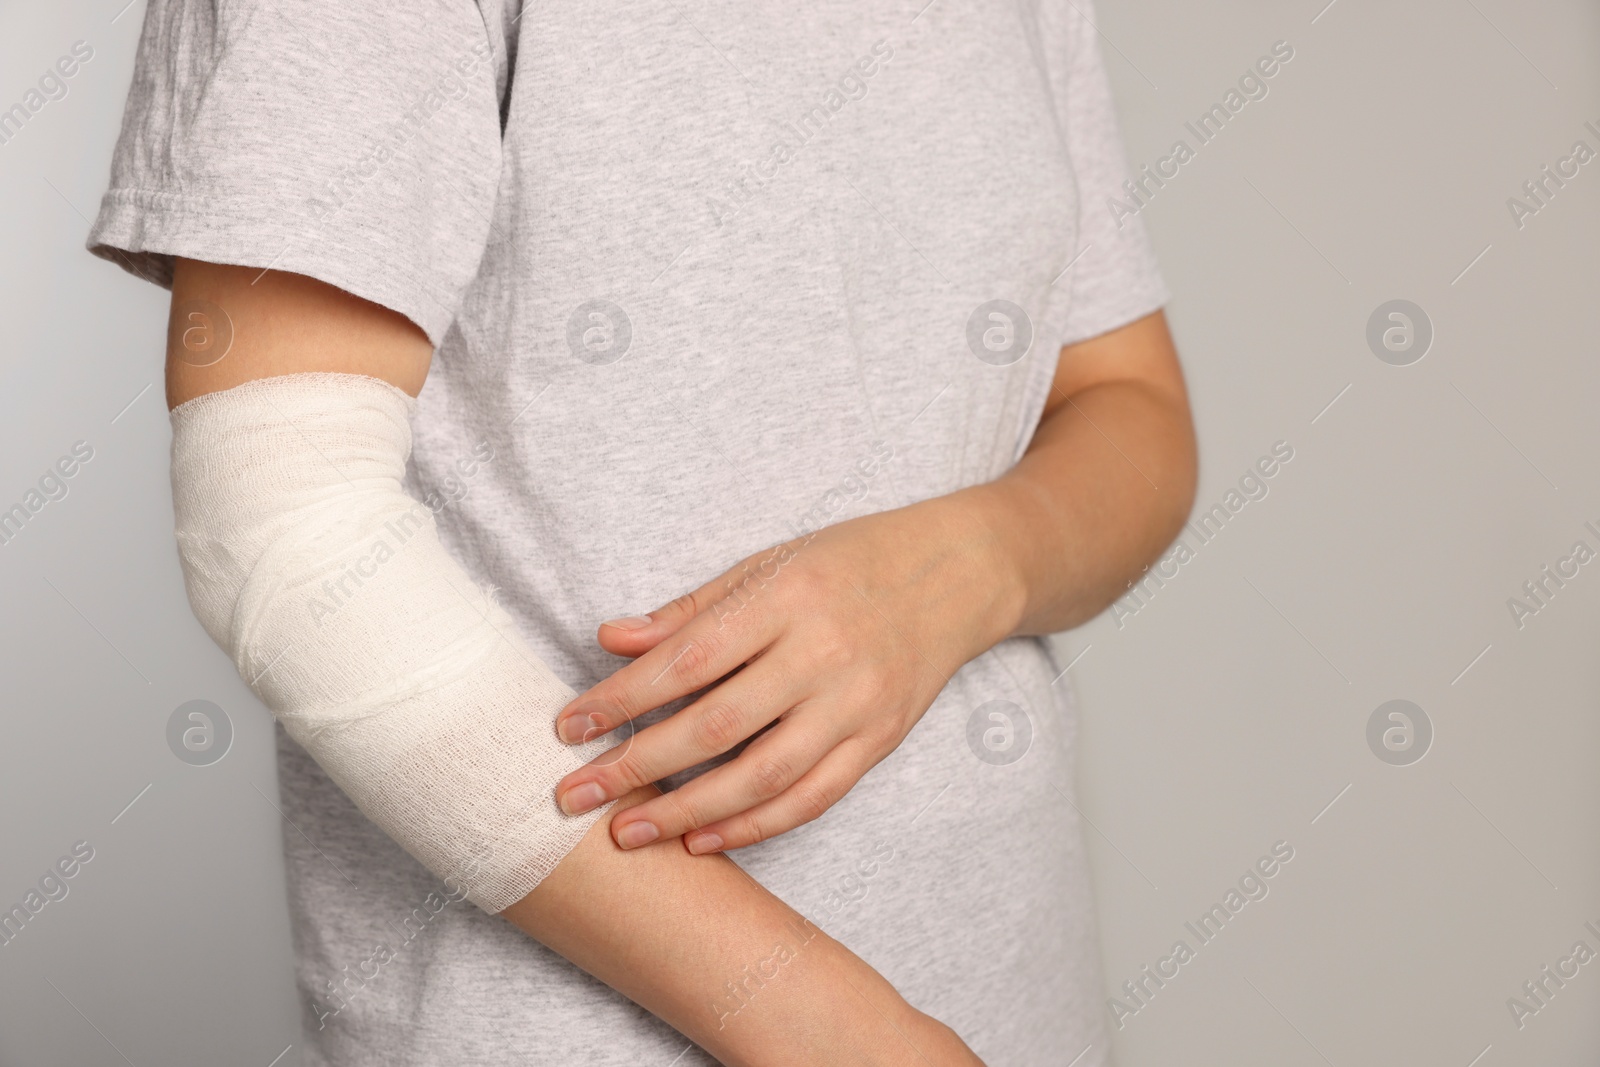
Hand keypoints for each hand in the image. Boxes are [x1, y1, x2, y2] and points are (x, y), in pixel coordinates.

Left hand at [551, 489, 1025, 852]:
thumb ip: (691, 611)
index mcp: (788, 599)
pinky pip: (811, 798)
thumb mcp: (768, 564)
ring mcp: (857, 704)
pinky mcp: (879, 741)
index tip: (567, 727)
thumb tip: (610, 640)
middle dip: (636, 766)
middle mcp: (823, 655)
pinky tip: (703, 840)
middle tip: (572, 797)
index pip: (689, 658)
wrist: (957, 574)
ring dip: (687, 813)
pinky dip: (754, 825)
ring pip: (763, 777)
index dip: (622, 697)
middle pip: (716, 726)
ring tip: (628, 833)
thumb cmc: (849, 563)